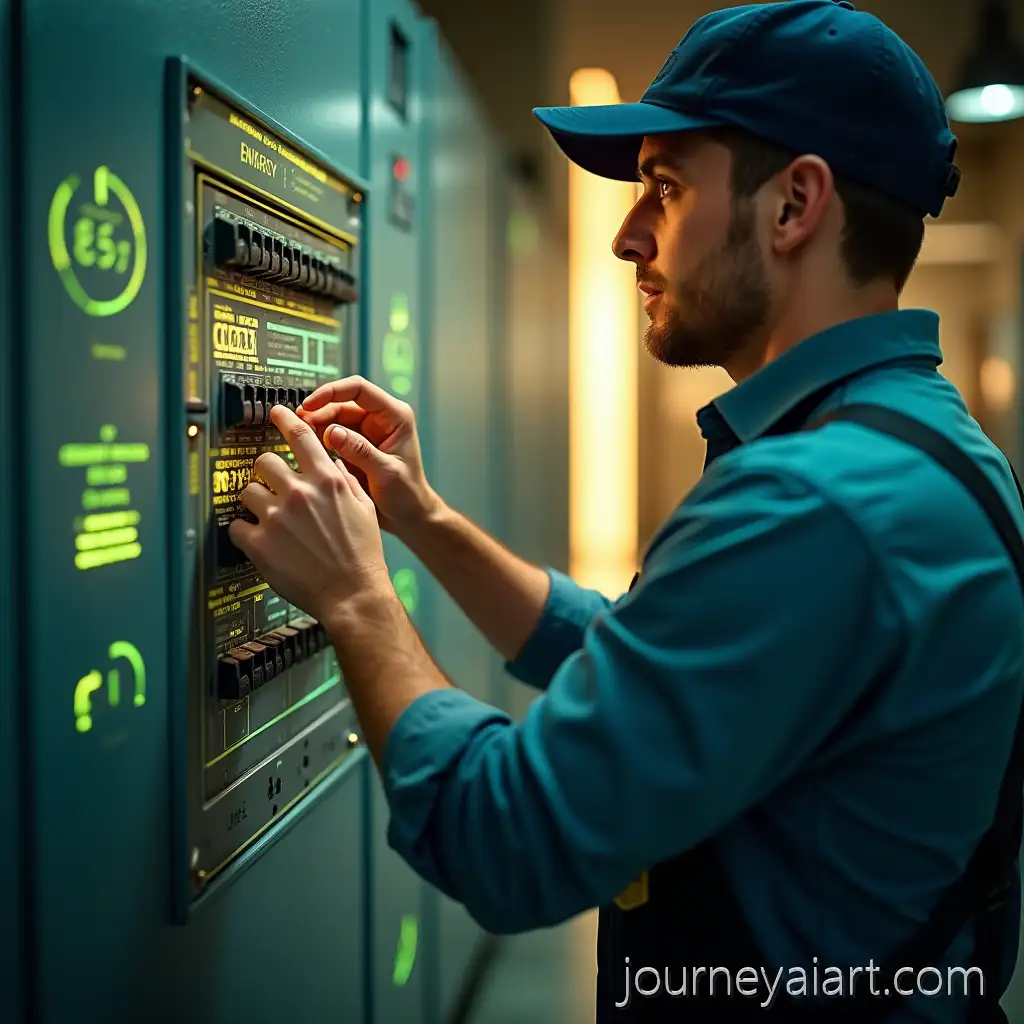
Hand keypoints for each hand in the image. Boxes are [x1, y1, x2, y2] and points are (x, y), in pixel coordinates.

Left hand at [228, 404, 391, 625]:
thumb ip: (344, 481)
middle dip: (266, 473)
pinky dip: (244, 532)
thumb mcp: (364, 508)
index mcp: (327, 481)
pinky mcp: (259, 543)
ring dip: (254, 502)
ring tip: (267, 517)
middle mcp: (300, 493)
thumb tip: (332, 465)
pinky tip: (258, 540)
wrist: (354, 594)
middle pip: (265, 462)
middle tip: (271, 487)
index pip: (301, 435)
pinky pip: (236, 526)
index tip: (277, 412)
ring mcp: (277, 517)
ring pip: (247, 491)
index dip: (285, 418)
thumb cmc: (362, 555)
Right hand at [297, 375, 440, 533]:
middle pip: (341, 403)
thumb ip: (360, 451)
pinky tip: (309, 449)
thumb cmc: (408, 494)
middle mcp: (380, 420)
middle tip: (298, 425)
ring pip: (334, 419)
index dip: (331, 392)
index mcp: (395, 417)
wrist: (409, 516)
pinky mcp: (354, 447)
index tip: (310, 404)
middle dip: (319, 412)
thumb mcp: (386, 473)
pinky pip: (332, 437)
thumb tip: (332, 432)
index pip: (359, 389)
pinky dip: (318, 441)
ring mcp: (366, 433)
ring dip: (316, 427)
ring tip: (300, 438)